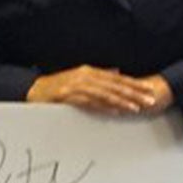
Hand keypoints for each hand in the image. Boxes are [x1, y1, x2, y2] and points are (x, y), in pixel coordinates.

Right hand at [25, 65, 167, 114]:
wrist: (33, 90)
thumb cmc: (57, 86)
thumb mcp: (79, 77)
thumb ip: (98, 76)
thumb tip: (117, 72)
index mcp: (89, 71)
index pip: (117, 78)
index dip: (134, 84)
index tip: (148, 90)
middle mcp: (85, 76)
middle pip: (114, 85)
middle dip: (133, 93)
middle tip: (149, 100)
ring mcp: (76, 85)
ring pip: (104, 93)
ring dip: (122, 101)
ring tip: (136, 107)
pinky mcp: (68, 95)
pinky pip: (90, 101)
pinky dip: (103, 106)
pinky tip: (115, 111)